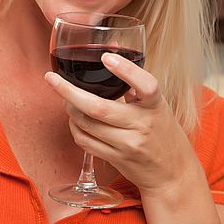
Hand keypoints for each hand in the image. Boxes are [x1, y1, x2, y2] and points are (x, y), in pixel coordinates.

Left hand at [44, 52, 197, 195]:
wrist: (172, 172)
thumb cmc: (162, 132)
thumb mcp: (156, 105)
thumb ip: (134, 82)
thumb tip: (111, 51)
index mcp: (155, 106)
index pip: (146, 85)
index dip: (126, 70)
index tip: (107, 56)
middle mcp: (142, 125)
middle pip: (98, 107)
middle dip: (68, 91)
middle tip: (51, 79)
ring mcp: (128, 144)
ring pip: (86, 125)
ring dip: (69, 109)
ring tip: (66, 98)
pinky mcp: (116, 159)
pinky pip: (85, 142)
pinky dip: (74, 128)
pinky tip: (75, 119)